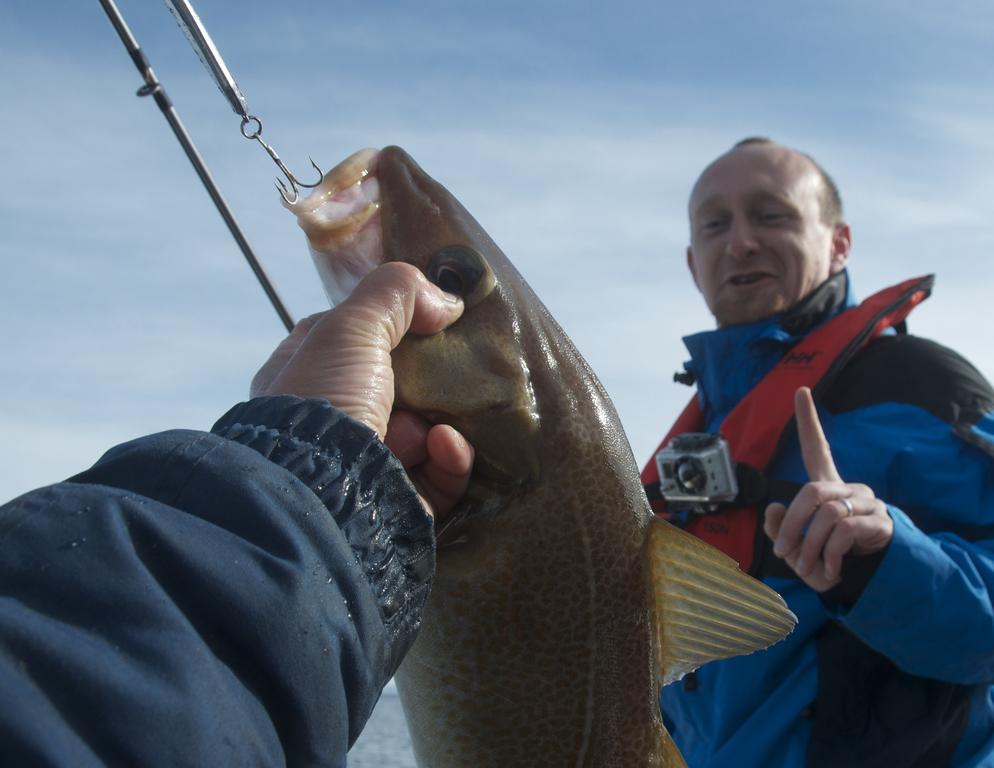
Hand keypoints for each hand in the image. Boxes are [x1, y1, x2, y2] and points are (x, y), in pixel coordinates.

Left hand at [250, 262, 474, 522]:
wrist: (323, 497)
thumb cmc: (324, 402)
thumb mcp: (350, 329)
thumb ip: (394, 295)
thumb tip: (445, 298)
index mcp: (304, 379)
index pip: (351, 340)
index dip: (388, 325)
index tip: (429, 318)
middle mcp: (331, 423)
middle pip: (398, 387)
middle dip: (429, 380)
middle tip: (455, 367)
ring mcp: (366, 465)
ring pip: (426, 432)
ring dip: (441, 421)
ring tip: (442, 421)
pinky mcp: (402, 501)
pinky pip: (442, 475)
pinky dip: (450, 457)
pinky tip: (447, 445)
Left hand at [763, 387, 892, 591]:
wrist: (869, 579)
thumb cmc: (828, 556)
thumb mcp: (798, 546)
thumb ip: (781, 528)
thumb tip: (775, 507)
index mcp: (827, 488)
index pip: (817, 449)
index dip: (809, 421)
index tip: (801, 391)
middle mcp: (848, 489)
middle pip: (811, 491)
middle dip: (792, 524)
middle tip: (783, 552)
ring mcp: (867, 504)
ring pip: (828, 515)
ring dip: (810, 545)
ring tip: (806, 566)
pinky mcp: (880, 523)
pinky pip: (846, 532)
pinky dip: (831, 554)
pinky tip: (831, 570)